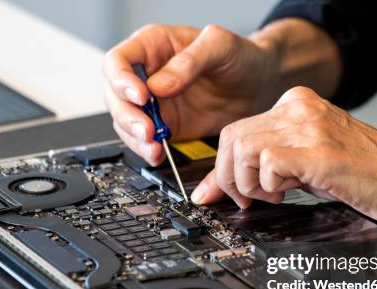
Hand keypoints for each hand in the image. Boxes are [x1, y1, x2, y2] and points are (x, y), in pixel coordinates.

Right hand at [102, 24, 279, 165]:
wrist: (260, 86)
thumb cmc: (241, 57)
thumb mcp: (220, 46)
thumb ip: (190, 61)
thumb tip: (160, 85)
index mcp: (153, 46)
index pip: (118, 61)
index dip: (121, 80)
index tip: (141, 96)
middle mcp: (147, 75)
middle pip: (115, 96)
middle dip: (127, 116)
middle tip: (147, 130)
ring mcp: (155, 104)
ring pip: (125, 122)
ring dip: (135, 137)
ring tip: (154, 146)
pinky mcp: (166, 127)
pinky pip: (145, 141)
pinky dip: (147, 150)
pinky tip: (158, 153)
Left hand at [192, 86, 376, 222]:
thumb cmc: (364, 172)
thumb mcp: (305, 162)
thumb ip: (265, 165)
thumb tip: (222, 187)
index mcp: (295, 105)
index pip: (236, 130)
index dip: (222, 167)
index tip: (219, 192)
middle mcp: (298, 109)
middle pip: (231, 138)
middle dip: (229, 178)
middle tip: (249, 198)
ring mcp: (309, 127)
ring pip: (243, 148)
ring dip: (248, 182)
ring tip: (273, 195)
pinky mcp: (319, 151)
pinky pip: (267, 162)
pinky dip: (268, 185)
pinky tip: (289, 192)